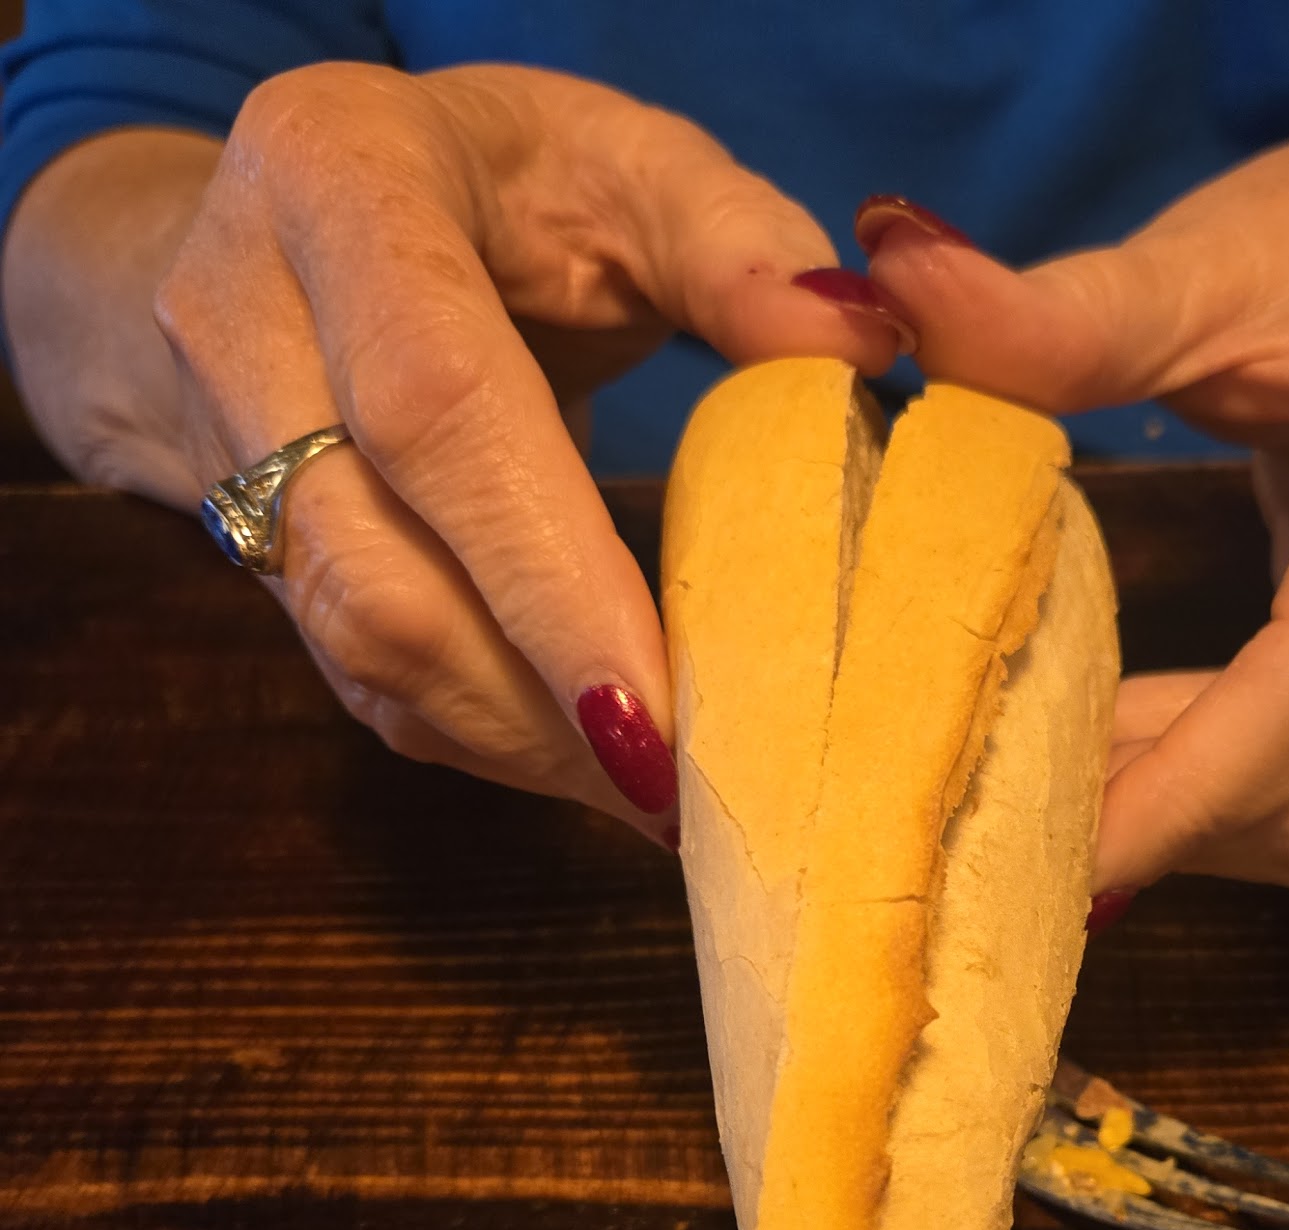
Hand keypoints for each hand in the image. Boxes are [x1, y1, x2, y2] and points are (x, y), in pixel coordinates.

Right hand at [154, 63, 913, 839]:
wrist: (317, 216)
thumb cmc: (512, 186)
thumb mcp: (632, 164)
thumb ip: (739, 241)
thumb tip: (861, 342)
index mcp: (334, 180)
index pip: (436, 412)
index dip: (547, 579)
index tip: (656, 713)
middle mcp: (242, 321)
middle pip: (374, 570)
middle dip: (542, 703)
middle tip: (691, 792)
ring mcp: (223, 450)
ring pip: (364, 650)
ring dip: (525, 745)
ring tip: (665, 800)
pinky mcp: (259, 555)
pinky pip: (369, 683)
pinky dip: (497, 742)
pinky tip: (599, 769)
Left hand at [861, 136, 1288, 895]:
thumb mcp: (1213, 257)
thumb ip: (1067, 312)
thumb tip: (891, 284)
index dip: (1205, 774)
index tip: (1070, 846)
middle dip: (1201, 820)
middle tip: (1043, 820)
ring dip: (1236, 835)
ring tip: (1097, 791)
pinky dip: (1283, 827)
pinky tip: (1178, 783)